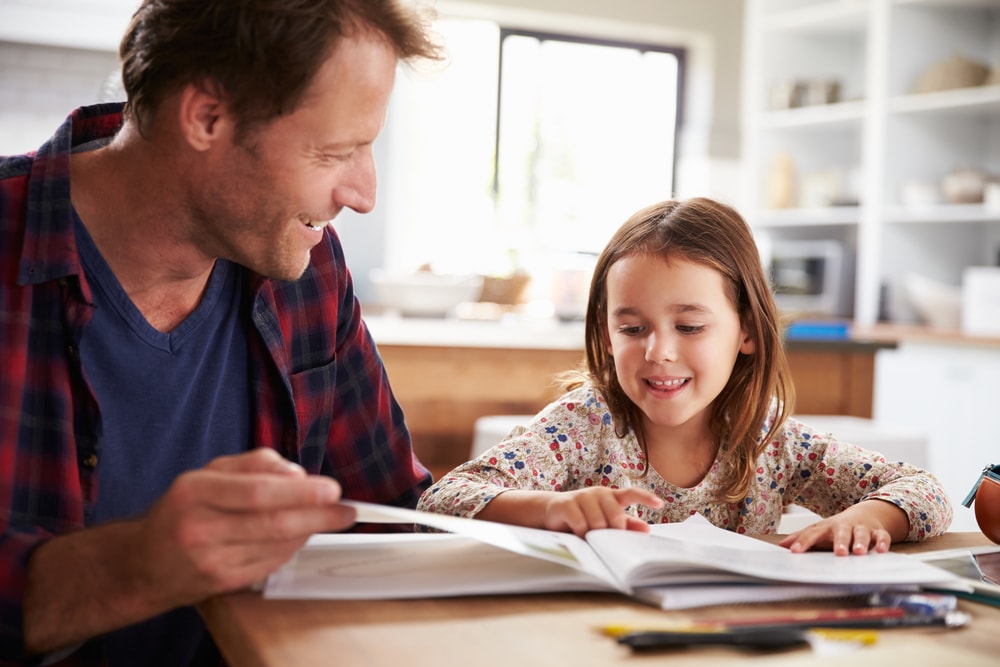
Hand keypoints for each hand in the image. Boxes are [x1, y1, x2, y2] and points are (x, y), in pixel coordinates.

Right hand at [23, 448, 356, 653]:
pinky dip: (293, 548)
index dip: (300, 491)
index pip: (257, 491)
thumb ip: (255, 464)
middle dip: (317, 514)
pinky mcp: (222, 583)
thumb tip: (298, 473)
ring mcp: (210, 560)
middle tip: (346, 509)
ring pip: (276, 545)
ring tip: (331, 517)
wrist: (145, 563)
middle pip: (272, 522)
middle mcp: (200, 527)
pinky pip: (270, 563)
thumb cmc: (184, 509)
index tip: (331, 488)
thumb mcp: (209, 472)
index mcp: (195, 491)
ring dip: (310, 530)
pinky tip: (303, 535)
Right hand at [541, 487, 663, 536]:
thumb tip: (646, 529)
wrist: (553, 511)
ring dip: (594, 534)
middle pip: (616, 514)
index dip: (646, 498)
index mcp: (612, 496)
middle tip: (605, 537)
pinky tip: (577, 534)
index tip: (660, 504)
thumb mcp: (605, 521)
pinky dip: (581, 533)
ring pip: (598, 522)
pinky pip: (580, 524)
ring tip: (588, 535)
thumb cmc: (584, 516)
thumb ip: (625, 525)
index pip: (632, 494)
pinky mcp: (567, 503)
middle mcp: (599, 493)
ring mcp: (582, 496)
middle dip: (613, 530)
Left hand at [778, 500, 908, 555]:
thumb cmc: (836, 528)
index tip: (794, 552)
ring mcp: (861, 528)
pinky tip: (882, 551)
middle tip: (839, 553)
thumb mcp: (819, 531)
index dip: (803, 542)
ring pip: (862, 533)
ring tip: (859, 552)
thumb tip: (780, 546)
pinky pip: (882, 536)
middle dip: (840, 542)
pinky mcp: (877, 532)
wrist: (863, 515)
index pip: (813, 533)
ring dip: (861, 542)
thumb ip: (802, 538)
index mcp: (827, 527)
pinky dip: (883, 542)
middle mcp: (844, 526)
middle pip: (841, 532)